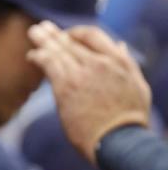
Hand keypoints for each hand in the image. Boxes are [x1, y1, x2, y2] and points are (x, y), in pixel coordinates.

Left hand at [27, 21, 151, 162]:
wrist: (119, 141)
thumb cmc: (130, 118)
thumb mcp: (138, 85)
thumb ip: (128, 63)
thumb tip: (120, 44)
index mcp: (118, 61)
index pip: (93, 35)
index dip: (77, 33)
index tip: (67, 35)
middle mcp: (98, 63)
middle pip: (70, 41)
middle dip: (54, 34)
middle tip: (41, 28)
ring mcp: (81, 73)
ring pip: (57, 49)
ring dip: (42, 40)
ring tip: (32, 33)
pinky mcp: (65, 86)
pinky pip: (48, 63)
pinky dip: (38, 57)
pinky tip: (31, 56)